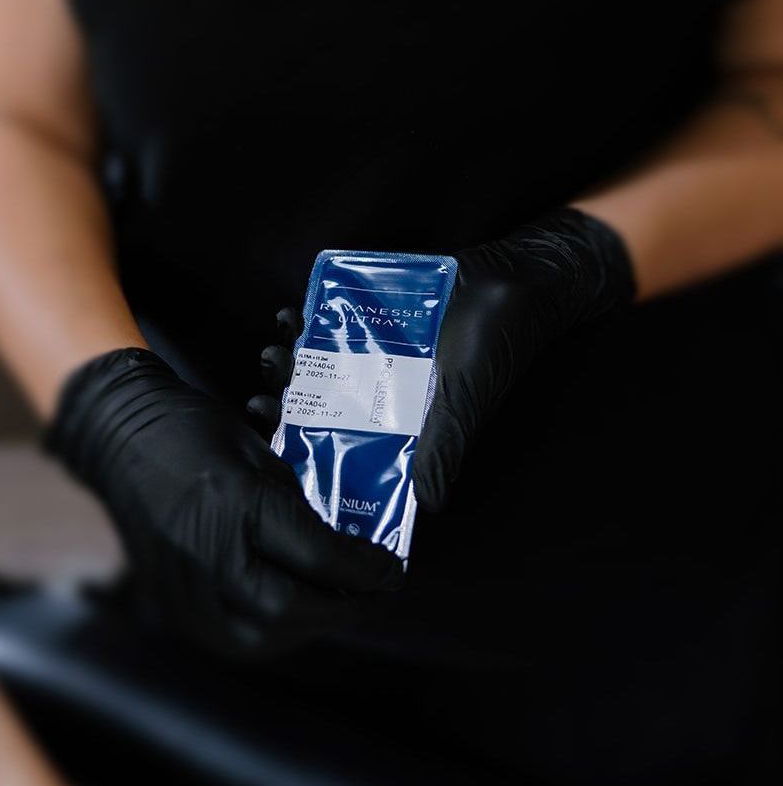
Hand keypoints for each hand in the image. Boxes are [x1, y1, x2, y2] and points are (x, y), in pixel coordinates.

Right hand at [43, 348, 404, 656]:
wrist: (118, 439)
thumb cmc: (191, 431)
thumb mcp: (258, 451)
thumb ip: (297, 503)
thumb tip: (338, 543)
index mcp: (237, 506)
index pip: (319, 558)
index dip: (365, 569)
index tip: (390, 568)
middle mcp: (210, 556)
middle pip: (292, 609)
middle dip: (343, 604)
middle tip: (371, 590)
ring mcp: (185, 588)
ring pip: (262, 637)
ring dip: (309, 625)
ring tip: (335, 603)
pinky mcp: (172, 605)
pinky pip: (230, 638)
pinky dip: (269, 632)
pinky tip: (290, 614)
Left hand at [248, 208, 634, 514]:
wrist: (517, 279)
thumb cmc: (494, 348)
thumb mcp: (464, 401)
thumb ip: (444, 447)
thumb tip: (430, 506)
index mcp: (399, 421)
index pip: (342, 438)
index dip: (303, 436)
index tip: (270, 422)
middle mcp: (383, 390)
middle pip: (323, 398)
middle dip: (288, 391)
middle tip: (268, 376)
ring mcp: (378, 351)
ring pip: (322, 360)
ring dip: (294, 353)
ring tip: (277, 342)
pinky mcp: (378, 313)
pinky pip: (335, 319)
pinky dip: (311, 317)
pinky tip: (292, 311)